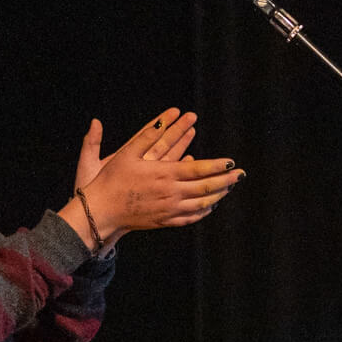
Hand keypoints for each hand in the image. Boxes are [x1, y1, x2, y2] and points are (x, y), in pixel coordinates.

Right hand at [68, 110, 241, 243]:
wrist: (101, 211)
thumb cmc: (112, 180)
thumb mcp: (127, 153)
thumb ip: (147, 136)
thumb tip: (164, 119)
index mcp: (164, 174)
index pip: (199, 169)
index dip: (217, 166)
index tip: (231, 162)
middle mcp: (171, 193)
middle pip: (206, 187)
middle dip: (226, 181)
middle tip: (240, 175)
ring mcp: (169, 209)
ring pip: (201, 204)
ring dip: (218, 196)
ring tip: (229, 188)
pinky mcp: (165, 221)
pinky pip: (190, 217)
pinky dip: (203, 211)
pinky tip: (210, 206)